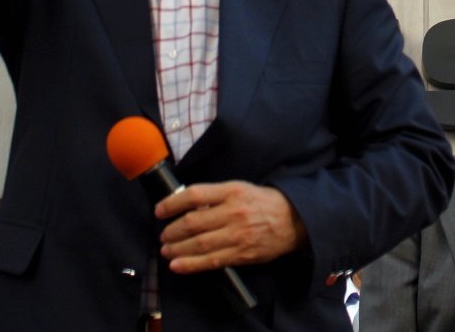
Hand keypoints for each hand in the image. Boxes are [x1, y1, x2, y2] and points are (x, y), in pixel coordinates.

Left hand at [157, 180, 305, 272]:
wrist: (294, 220)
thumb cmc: (264, 203)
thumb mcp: (241, 189)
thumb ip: (216, 197)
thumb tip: (187, 206)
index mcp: (232, 191)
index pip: (194, 195)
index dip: (172, 204)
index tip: (160, 210)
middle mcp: (233, 212)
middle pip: (192, 222)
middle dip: (172, 231)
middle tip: (163, 235)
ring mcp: (237, 235)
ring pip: (199, 244)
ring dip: (177, 249)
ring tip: (166, 250)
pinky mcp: (241, 254)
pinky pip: (211, 261)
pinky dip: (190, 265)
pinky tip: (177, 265)